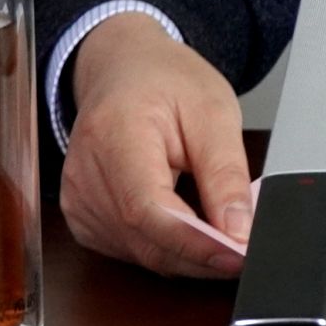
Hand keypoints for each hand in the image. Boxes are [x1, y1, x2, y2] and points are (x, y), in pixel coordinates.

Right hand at [59, 13, 253, 277]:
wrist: (122, 70)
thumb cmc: (165, 81)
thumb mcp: (213, 111)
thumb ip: (224, 174)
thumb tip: (238, 230)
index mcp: (114, 135)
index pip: (147, 210)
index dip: (194, 242)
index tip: (238, 254)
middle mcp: (85, 175)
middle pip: (144, 239)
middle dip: (201, 254)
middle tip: (247, 250)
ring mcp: (78, 200)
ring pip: (140, 252)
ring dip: (187, 255)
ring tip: (226, 233)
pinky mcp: (82, 217)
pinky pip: (130, 249)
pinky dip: (167, 247)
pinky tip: (192, 230)